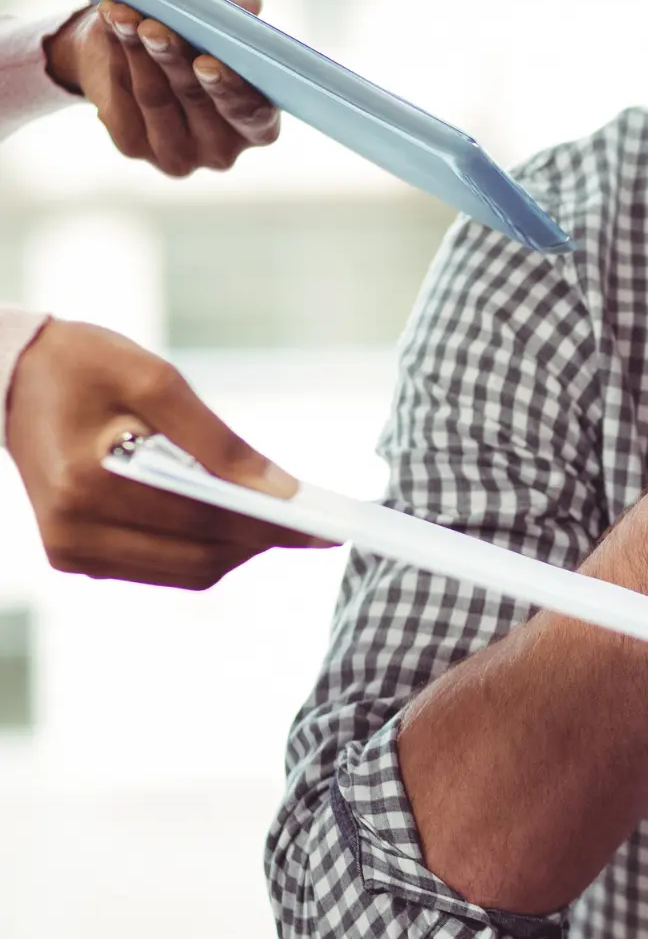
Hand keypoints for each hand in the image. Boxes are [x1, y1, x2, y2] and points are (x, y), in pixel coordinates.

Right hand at [6, 320, 330, 587]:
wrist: (9, 379)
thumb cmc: (84, 366)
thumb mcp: (156, 381)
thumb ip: (219, 441)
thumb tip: (282, 491)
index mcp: (86, 483)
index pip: (202, 519)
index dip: (270, 525)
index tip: (325, 527)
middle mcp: (73, 531)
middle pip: (199, 558)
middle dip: (261, 541)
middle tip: (312, 523)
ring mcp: (71, 551)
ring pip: (186, 572)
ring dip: (237, 548)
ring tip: (274, 516)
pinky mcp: (75, 558)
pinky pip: (162, 568)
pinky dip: (203, 548)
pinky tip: (226, 517)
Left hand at [45, 0, 279, 176]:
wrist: (131, 49)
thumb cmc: (190, 30)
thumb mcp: (219, 7)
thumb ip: (239, 2)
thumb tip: (242, 4)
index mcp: (258, 122)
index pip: (252, 113)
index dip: (231, 89)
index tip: (207, 62)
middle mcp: (223, 148)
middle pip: (197, 100)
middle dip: (173, 59)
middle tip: (152, 28)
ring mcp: (178, 153)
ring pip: (155, 97)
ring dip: (137, 50)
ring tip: (123, 14)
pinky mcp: (134, 146)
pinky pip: (122, 99)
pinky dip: (115, 56)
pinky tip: (112, 27)